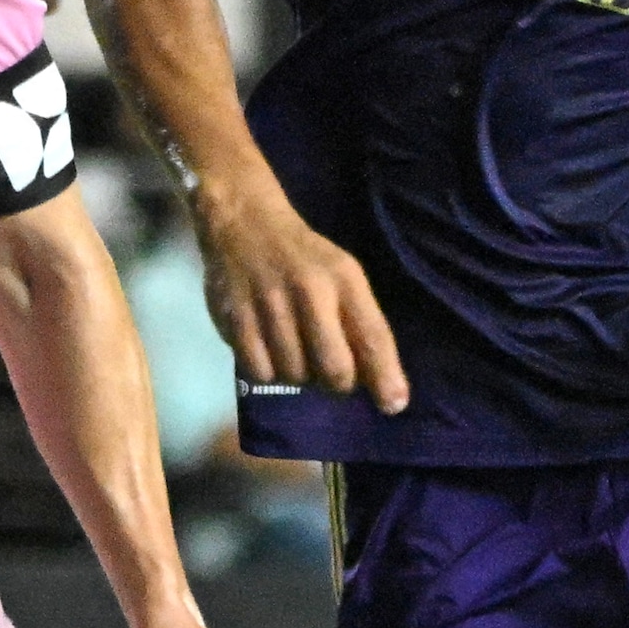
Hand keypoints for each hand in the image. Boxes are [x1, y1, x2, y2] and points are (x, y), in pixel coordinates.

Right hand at [193, 177, 405, 415]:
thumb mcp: (342, 275)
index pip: (372, 337)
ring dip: (300, 376)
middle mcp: (309, 292)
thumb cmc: (303, 256)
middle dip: (338, 384)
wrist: (243, 222)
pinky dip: (268, 371)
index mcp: (343, 279)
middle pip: (334, 369)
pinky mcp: (234, 319)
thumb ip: (359, 323)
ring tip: (297, 354)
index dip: (385, 377)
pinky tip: (269, 352)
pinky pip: (260, 371)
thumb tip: (378, 383)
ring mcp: (268, 306)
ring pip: (295, 375)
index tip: (393, 405)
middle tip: (333, 376)